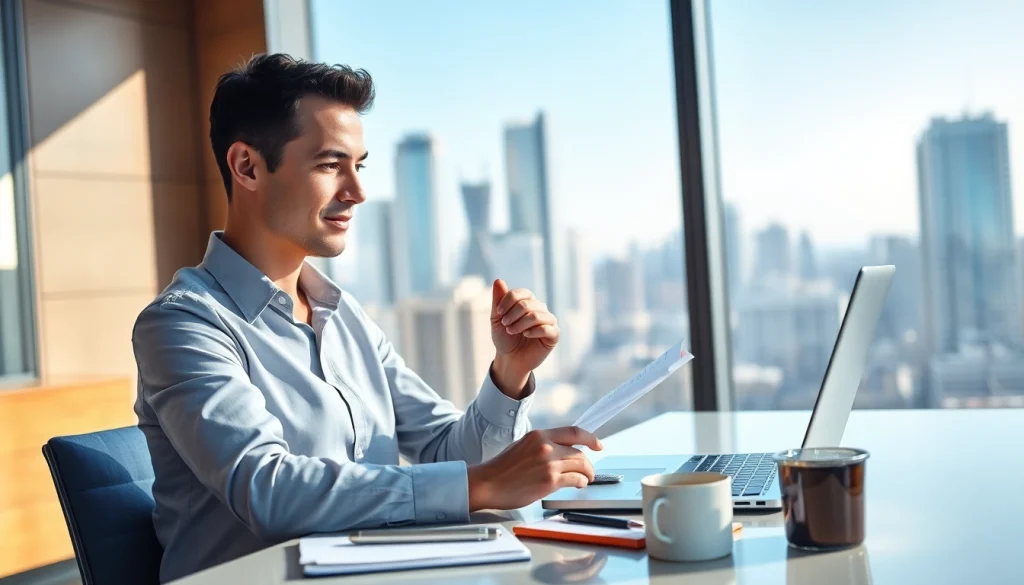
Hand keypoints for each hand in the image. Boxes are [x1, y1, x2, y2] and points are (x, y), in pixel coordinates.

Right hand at [467, 427, 602, 510]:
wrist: (488, 483)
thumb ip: (542, 445)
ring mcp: (548, 464)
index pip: (574, 432)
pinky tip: (578, 484)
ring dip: (587, 473)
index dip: (590, 438)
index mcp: (539, 435)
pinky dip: (581, 482)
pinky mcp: (549, 481)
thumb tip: (562, 449)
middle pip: (580, 452)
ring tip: (585, 479)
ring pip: (580, 465)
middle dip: (588, 463)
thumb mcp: (523, 446)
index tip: (598, 444)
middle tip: (589, 470)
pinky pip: (575, 479)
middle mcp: (546, 447)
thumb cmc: (502, 469)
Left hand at [490, 279, 558, 394]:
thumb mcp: (497, 319)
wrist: (510, 359)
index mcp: (528, 301)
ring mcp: (548, 321)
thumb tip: (498, 280)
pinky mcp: (554, 335)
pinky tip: (526, 335)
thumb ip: (498, 300)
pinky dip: (534, 331)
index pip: (521, 293)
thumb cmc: (504, 338)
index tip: (498, 313)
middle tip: (506, 325)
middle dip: (512, 315)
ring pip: (536, 315)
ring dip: (520, 324)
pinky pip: (548, 328)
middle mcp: (540, 308)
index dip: (507, 300)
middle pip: (527, 304)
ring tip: (511, 331)